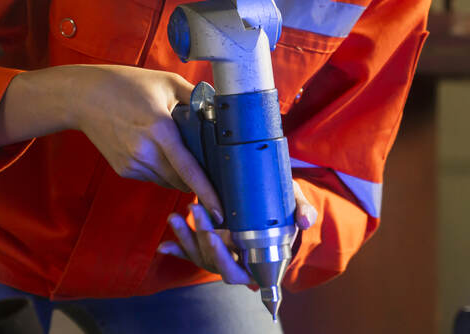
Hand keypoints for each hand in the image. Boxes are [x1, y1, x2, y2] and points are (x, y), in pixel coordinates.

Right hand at [69, 65, 221, 217]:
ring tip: (170, 145)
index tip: (220, 212)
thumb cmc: (125, 84)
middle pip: (181, 180)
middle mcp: (145, 151)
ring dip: (176, 172)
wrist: (84, 97)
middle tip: (202, 160)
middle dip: (195, 177)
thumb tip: (219, 108)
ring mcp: (132, 163)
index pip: (189, 170)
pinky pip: (152, 177)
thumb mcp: (166, 82)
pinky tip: (152, 147)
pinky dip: (160, 169)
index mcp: (160, 129)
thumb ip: (196, 96)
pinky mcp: (124, 170)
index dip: (207, 192)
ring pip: (167, 181)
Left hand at [157, 184, 318, 285]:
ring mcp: (221, 254)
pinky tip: (163, 245)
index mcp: (258, 259)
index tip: (217, 236)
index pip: (238, 270)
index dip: (224, 258)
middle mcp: (237, 260)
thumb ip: (303, 210)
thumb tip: (306, 220)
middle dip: (201, 237)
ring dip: (185, 237)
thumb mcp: (295, 202)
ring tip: (175, 216)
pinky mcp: (208, 245)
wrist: (274, 201)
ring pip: (199, 255)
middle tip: (196, 209)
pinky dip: (176, 249)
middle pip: (213, 261)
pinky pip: (189, 253)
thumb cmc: (284, 205)